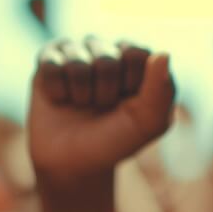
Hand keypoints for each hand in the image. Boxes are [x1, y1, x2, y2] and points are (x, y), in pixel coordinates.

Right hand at [27, 37, 176, 184]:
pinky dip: (57, 91)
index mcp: (138, 60)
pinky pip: (51, 65)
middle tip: (103, 107)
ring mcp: (77, 52)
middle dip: (105, 92)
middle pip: (107, 58)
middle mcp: (108, 50)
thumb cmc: (116, 140)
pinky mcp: (48, 59)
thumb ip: (162, 90)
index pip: (136, 53)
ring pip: (77, 61)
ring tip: (83, 105)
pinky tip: (62, 100)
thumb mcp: (148, 123)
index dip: (131, 83)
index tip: (130, 104)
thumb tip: (164, 54)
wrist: (74, 162)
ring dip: (81, 93)